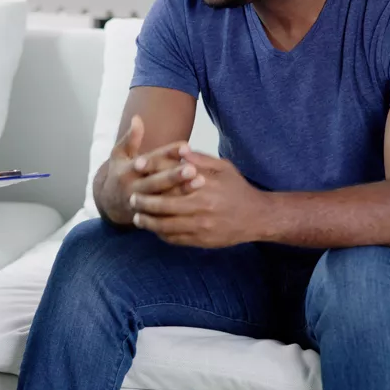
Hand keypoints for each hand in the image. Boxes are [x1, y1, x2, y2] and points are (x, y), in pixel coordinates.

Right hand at [97, 115, 189, 224]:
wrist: (109, 204)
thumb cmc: (120, 174)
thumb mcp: (119, 155)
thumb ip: (130, 138)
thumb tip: (137, 118)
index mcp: (129, 170)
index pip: (151, 159)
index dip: (168, 152)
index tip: (186, 146)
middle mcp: (134, 187)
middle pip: (156, 181)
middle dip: (175, 175)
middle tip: (194, 169)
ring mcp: (141, 204)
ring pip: (164, 198)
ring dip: (183, 190)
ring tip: (202, 182)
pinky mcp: (148, 217)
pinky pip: (165, 214)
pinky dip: (181, 209)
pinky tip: (198, 202)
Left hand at [130, 148, 272, 247]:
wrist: (258, 217)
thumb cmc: (237, 188)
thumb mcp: (223, 168)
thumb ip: (200, 159)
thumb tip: (180, 148)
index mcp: (204, 185)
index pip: (171, 176)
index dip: (151, 171)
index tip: (136, 166)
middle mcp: (201, 206)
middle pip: (162, 204)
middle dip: (143, 201)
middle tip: (131, 197)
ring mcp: (200, 226)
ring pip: (165, 225)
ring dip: (147, 221)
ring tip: (137, 217)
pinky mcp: (201, 241)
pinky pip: (175, 239)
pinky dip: (161, 234)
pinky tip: (154, 229)